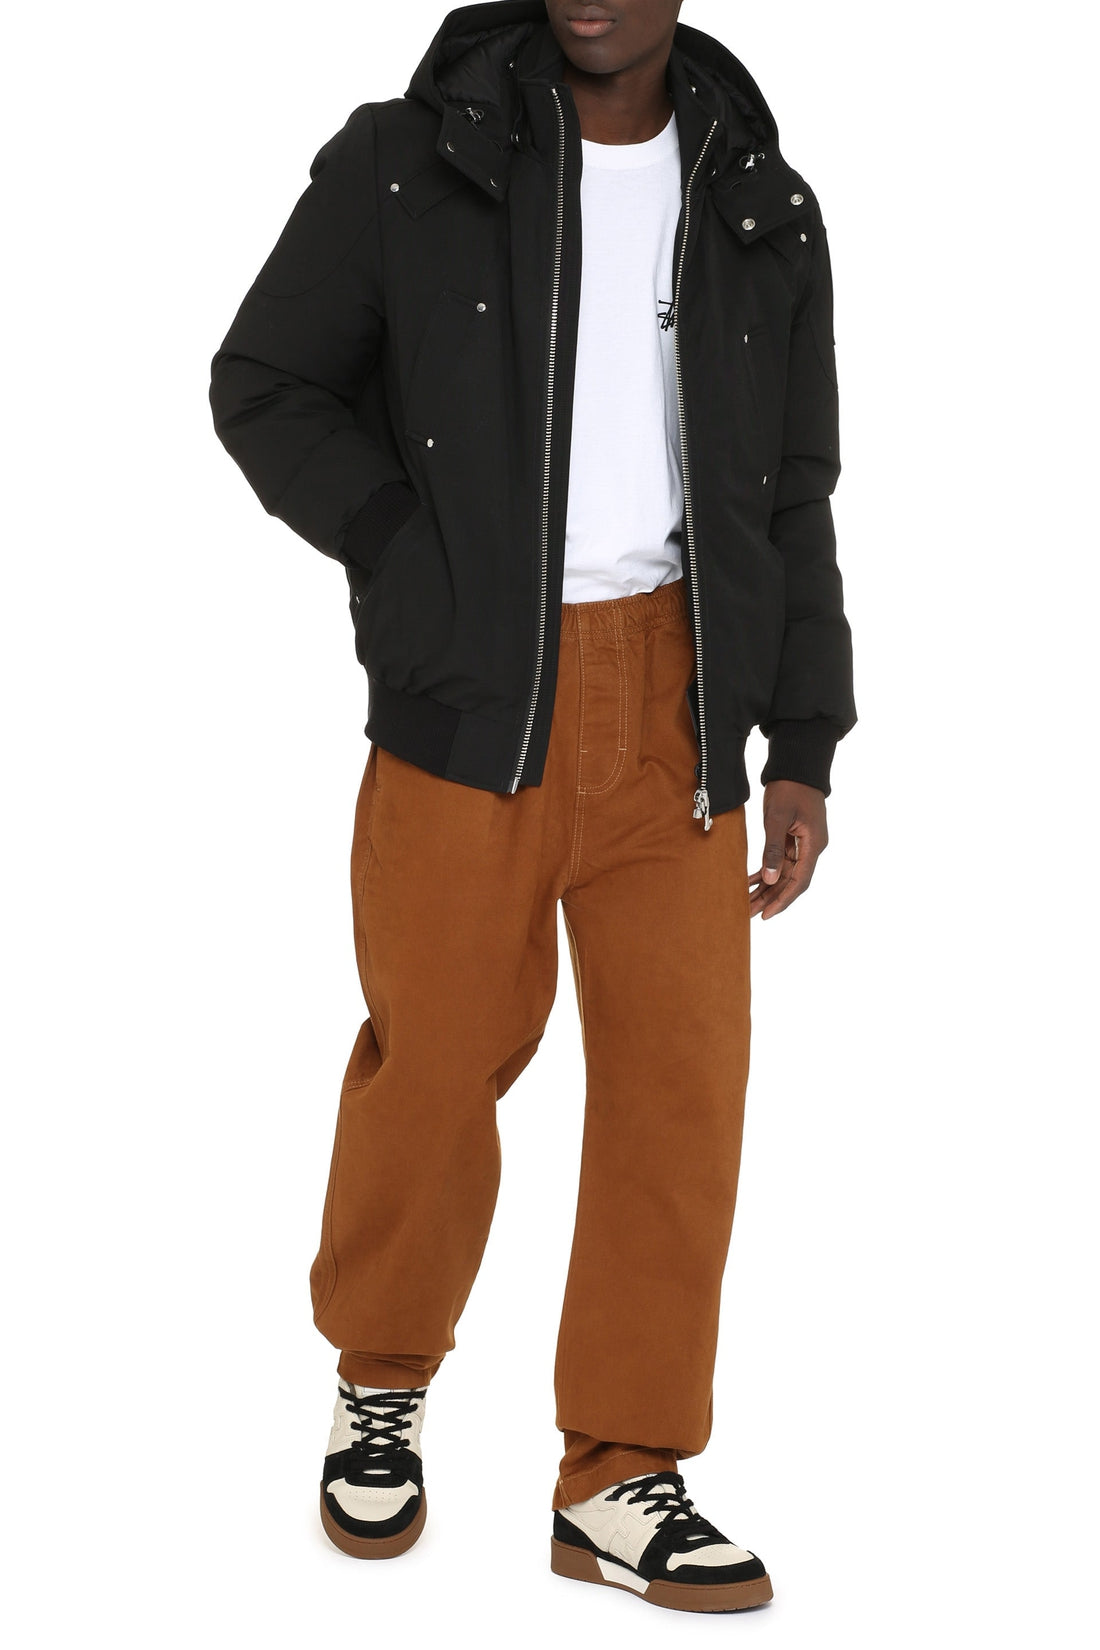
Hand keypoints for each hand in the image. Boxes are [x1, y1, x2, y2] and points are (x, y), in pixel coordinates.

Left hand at [748, 781, 828, 919]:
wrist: (796, 765)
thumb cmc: (789, 787)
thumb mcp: (777, 818)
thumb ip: (773, 849)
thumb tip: (771, 878)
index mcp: (814, 844)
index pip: (799, 881)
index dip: (783, 900)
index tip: (766, 915)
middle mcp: (812, 848)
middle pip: (791, 881)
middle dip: (770, 898)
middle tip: (749, 914)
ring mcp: (804, 843)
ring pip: (784, 873)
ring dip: (767, 888)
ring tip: (747, 903)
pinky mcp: (794, 838)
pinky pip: (780, 860)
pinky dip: (765, 871)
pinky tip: (749, 881)